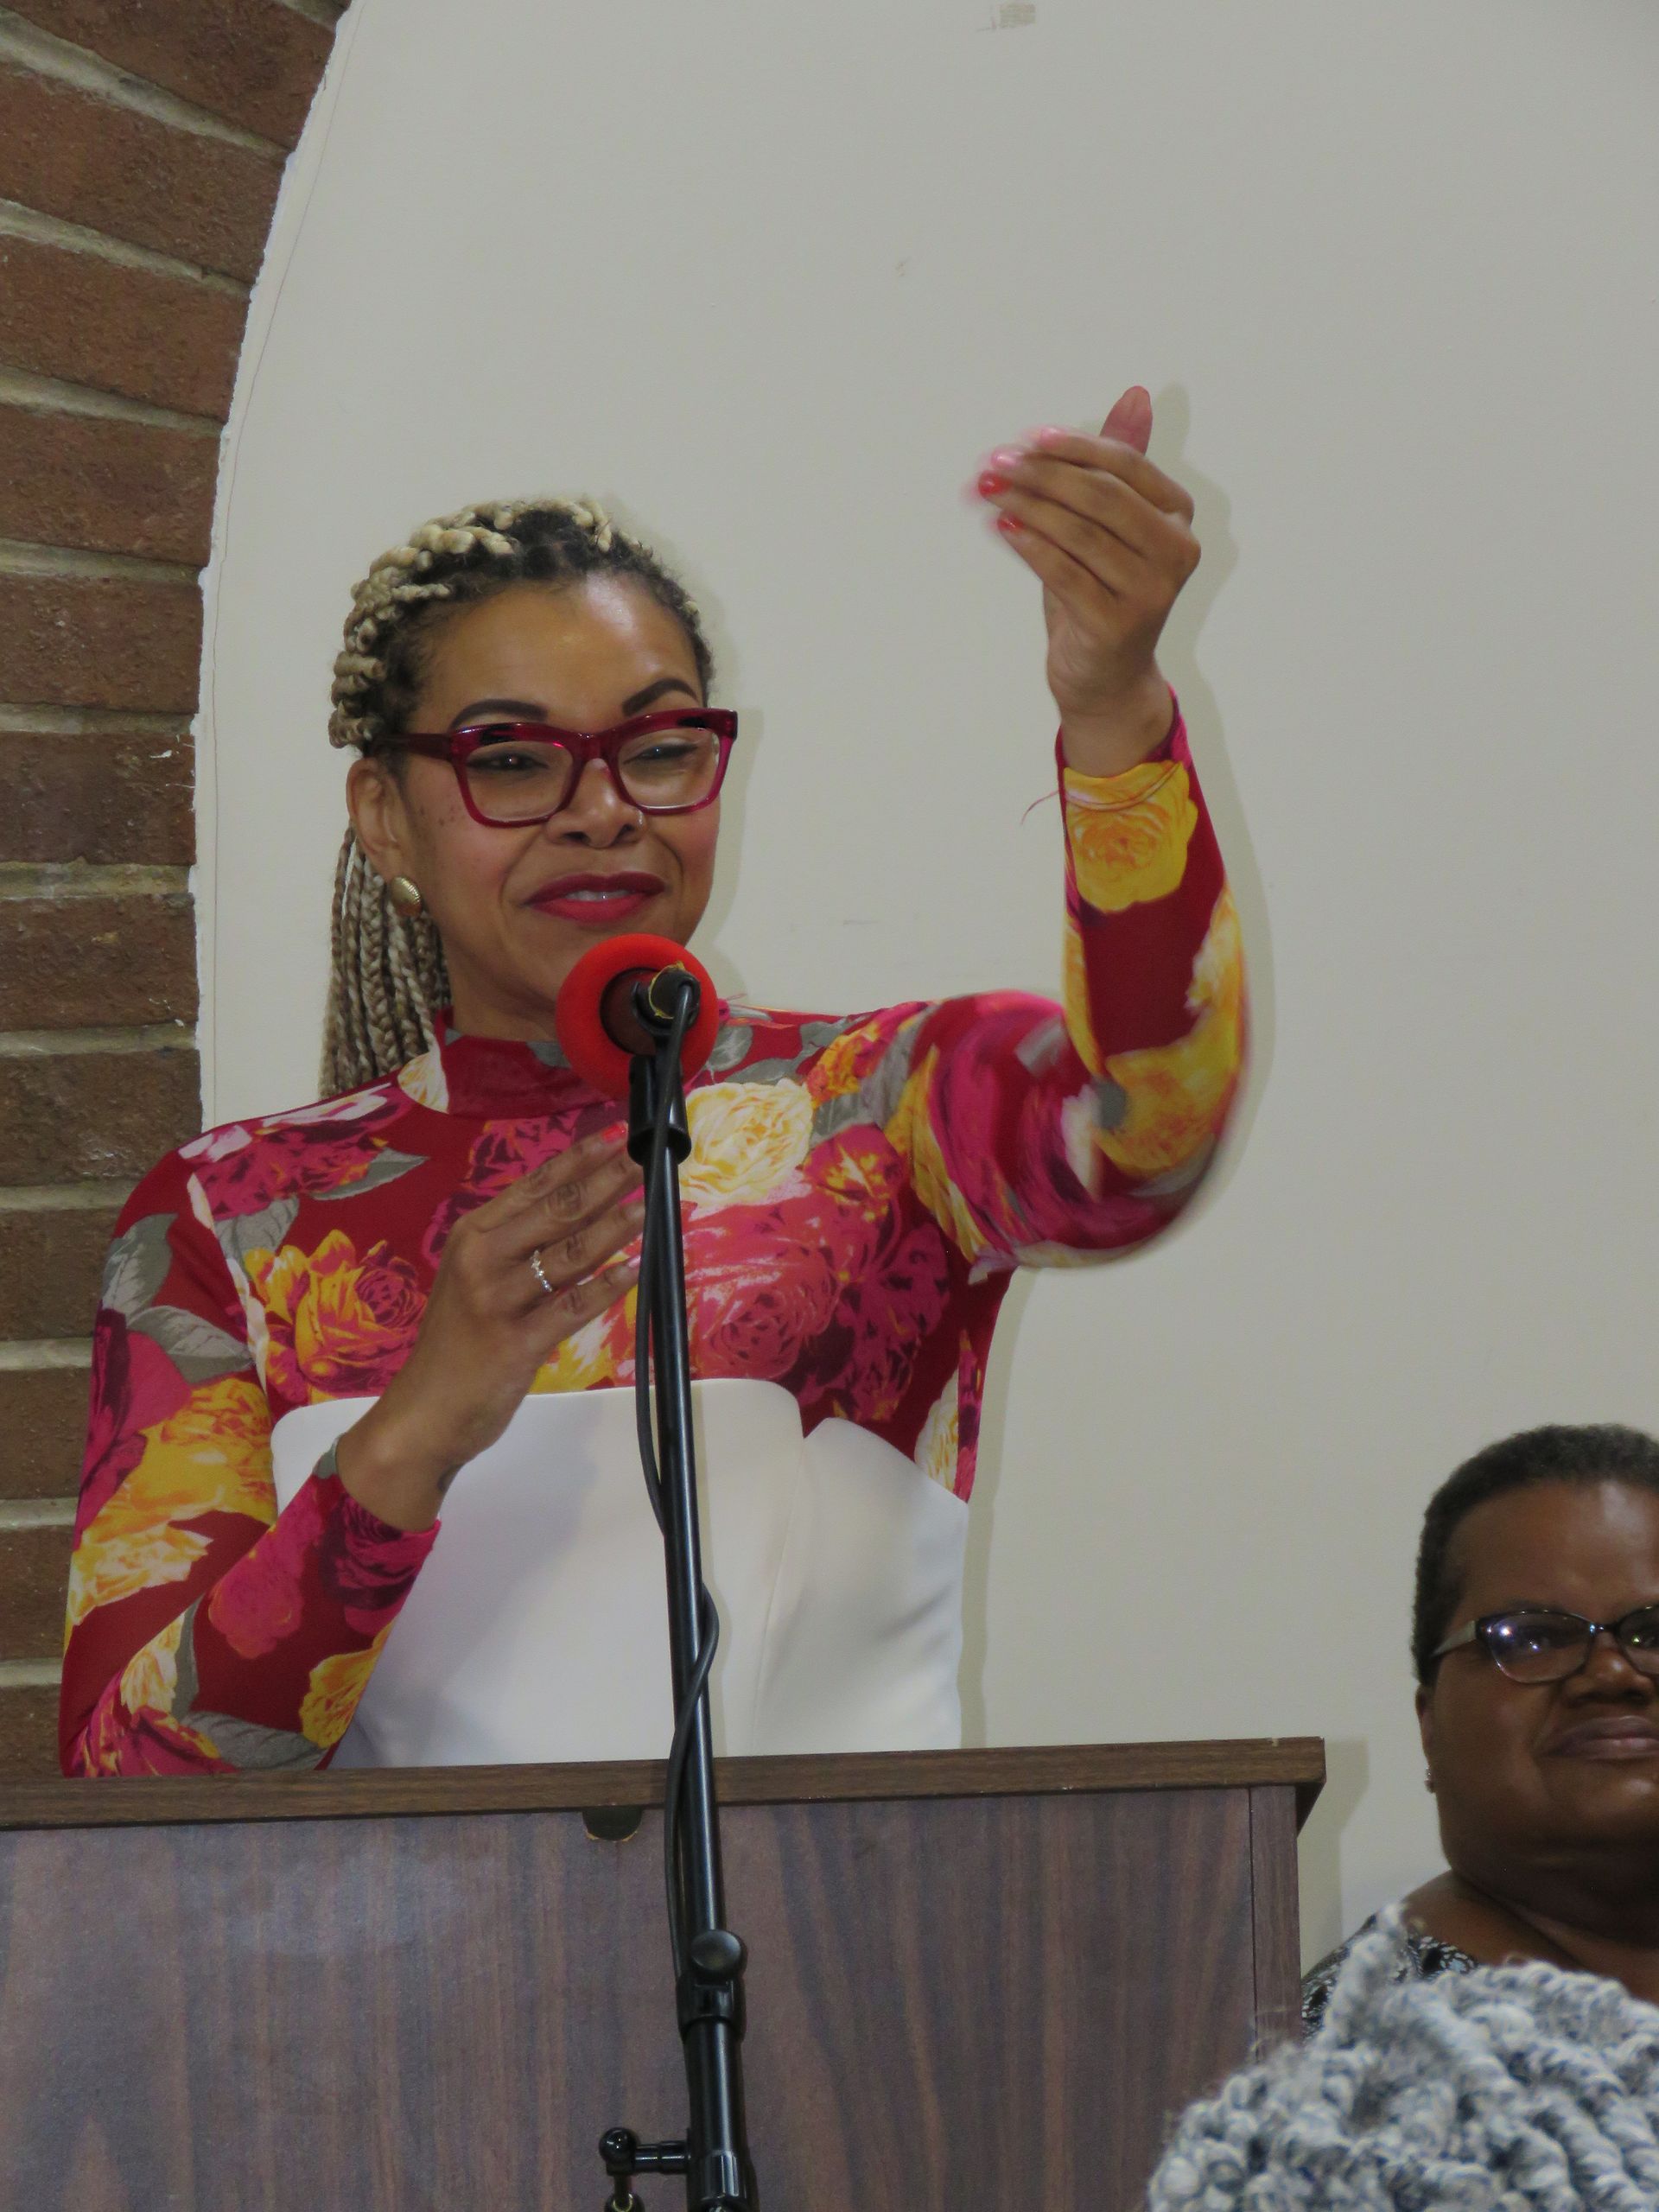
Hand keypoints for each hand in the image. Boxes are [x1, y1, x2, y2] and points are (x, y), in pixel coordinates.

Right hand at [335, 1131, 643, 1529]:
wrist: (423, 1412)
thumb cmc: (455, 1344)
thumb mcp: (473, 1279)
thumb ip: (514, 1245)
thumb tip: (578, 1207)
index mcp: (472, 1235)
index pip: (533, 1186)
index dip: (578, 1160)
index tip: (618, 1135)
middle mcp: (481, 1258)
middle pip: (555, 1210)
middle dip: (605, 1180)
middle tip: (644, 1158)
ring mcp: (496, 1300)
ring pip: (567, 1253)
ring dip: (613, 1227)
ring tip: (649, 1206)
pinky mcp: (515, 1343)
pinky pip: (570, 1308)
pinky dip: (605, 1288)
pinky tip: (633, 1270)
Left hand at [976, 386, 1199, 775]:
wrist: (1105, 676)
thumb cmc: (1101, 589)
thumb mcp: (1110, 524)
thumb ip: (1119, 464)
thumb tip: (1138, 394)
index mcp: (1178, 517)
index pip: (1125, 465)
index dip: (1074, 448)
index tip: (1026, 440)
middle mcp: (1176, 552)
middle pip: (1101, 496)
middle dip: (1043, 475)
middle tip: (995, 464)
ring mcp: (1151, 591)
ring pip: (1078, 532)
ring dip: (1026, 505)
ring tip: (987, 490)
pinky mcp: (1117, 624)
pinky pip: (1063, 572)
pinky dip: (1028, 546)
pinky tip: (1001, 526)